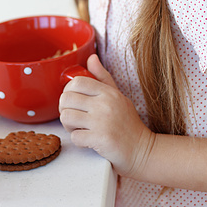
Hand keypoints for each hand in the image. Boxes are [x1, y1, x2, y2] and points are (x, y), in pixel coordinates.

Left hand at [59, 54, 154, 177]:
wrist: (142, 149)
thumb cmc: (128, 122)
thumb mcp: (117, 95)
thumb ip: (102, 77)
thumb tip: (91, 57)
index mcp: (108, 92)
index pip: (77, 82)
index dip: (68, 90)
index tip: (73, 100)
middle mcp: (104, 104)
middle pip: (66, 98)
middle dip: (64, 108)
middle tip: (72, 115)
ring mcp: (102, 122)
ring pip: (66, 117)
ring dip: (68, 125)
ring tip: (78, 127)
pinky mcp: (100, 139)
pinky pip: (74, 136)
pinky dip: (78, 140)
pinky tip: (87, 140)